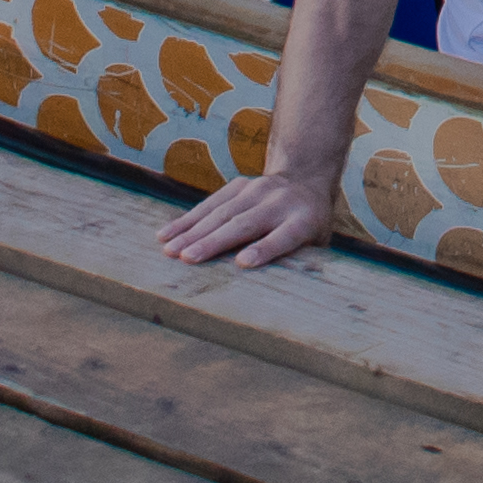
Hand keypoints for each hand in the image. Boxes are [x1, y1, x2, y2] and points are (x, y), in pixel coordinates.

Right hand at [157, 157, 338, 269]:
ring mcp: (258, 189)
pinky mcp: (239, 184)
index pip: (284, 236)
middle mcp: (280, 202)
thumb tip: (280, 303)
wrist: (305, 178)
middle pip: (245, 224)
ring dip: (193, 231)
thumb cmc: (309, 227)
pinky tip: (166, 234)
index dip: (264, 248)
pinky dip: (186, 220)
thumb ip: (300, 264)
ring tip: (170, 250)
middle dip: (215, 241)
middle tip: (188, 259)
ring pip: (222, 212)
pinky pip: (209, 203)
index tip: (243, 262)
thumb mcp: (316, 244)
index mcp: (303, 221)